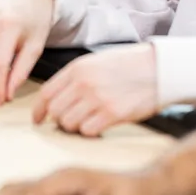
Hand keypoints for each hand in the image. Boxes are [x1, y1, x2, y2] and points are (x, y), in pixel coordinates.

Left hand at [33, 44, 158, 136]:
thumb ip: (74, 78)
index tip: (37, 119)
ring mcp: (97, 98)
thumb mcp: (95, 62)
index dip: (39, 110)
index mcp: (76, 69)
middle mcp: (83, 83)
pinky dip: (90, 132)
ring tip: (88, 121)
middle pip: (56, 111)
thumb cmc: (127, 66)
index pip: (46, 93)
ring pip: (69, 123)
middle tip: (70, 121)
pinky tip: (99, 126)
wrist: (158, 68)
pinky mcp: (113, 113)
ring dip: (75, 127)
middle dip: (59, 119)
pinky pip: (88, 130)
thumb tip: (56, 99)